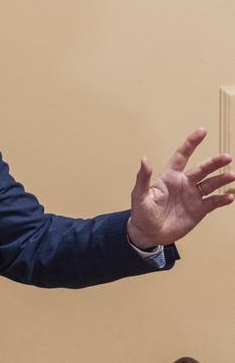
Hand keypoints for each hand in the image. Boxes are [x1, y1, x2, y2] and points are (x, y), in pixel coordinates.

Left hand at [127, 128, 234, 248]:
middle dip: (214, 162)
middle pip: (201, 169)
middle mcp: (183, 183)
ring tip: (231, 176)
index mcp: (169, 177)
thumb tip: (144, 159)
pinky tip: (229, 196)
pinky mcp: (199, 210)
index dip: (191, 143)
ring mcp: (192, 196)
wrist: (149, 233)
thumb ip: (143, 177)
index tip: (202, 131)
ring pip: (210, 184)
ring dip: (221, 179)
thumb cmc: (141, 212)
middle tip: (226, 157)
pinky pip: (213, 202)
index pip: (182, 155)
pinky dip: (222, 199)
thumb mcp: (139, 195)